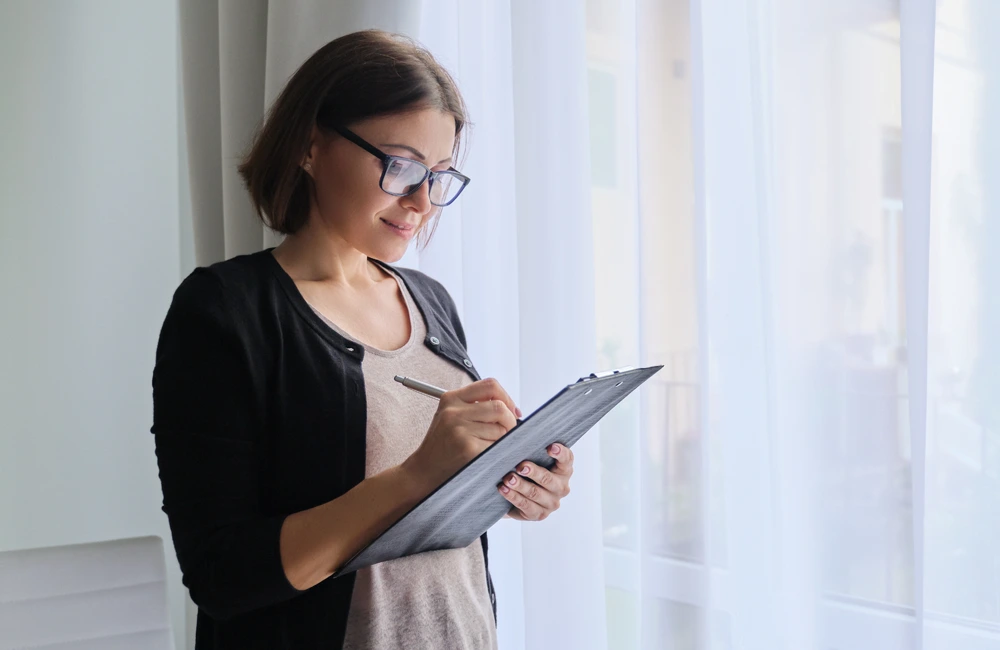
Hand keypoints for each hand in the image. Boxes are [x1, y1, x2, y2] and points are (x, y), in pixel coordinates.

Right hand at [404, 378, 521, 492]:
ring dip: (503, 439)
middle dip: (510, 421)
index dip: (507, 397)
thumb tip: (511, 407)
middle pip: (499, 407)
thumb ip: (475, 405)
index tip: (512, 411)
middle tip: (507, 432)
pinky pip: (496, 445)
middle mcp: (454, 411)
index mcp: (451, 398)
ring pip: (501, 428)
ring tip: (489, 445)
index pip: (490, 385)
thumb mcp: (452, 416)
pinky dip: (497, 451)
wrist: (424, 470)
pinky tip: (485, 455)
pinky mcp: (467, 448)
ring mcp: (460, 429)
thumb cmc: (442, 445)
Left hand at [499, 443, 573, 520]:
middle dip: (533, 472)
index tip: (550, 447)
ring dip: (520, 485)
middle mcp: (561, 487)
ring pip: (535, 493)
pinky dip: (513, 497)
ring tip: (508, 479)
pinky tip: (504, 490)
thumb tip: (519, 428)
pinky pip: (526, 505)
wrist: (519, 494)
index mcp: (564, 469)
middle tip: (520, 466)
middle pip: (548, 479)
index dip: (560, 453)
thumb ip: (531, 446)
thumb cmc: (527, 469)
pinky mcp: (539, 514)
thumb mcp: (532, 457)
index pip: (567, 459)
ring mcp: (551, 503)